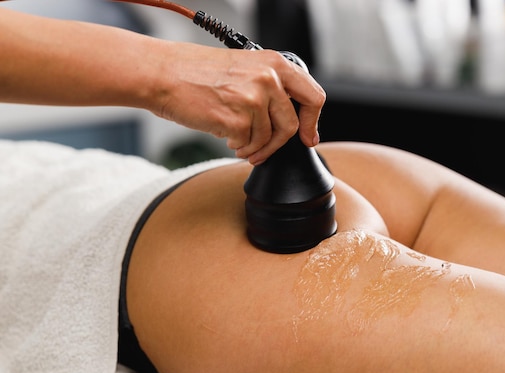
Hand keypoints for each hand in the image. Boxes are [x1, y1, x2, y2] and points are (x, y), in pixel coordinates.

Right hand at [153, 45, 325, 164]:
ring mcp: (253, 99)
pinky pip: (248, 144)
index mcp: (274, 63)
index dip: (311, 121)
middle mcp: (268, 78)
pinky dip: (238, 146)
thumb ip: (271, 86)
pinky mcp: (237, 120)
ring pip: (268, 139)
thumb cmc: (196, 71)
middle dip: (278, 144)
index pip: (313, 96)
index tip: (307, 136)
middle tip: (264, 150)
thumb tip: (289, 116)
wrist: (163, 74)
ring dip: (254, 147)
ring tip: (237, 140)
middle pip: (291, 125)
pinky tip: (226, 136)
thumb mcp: (245, 67)